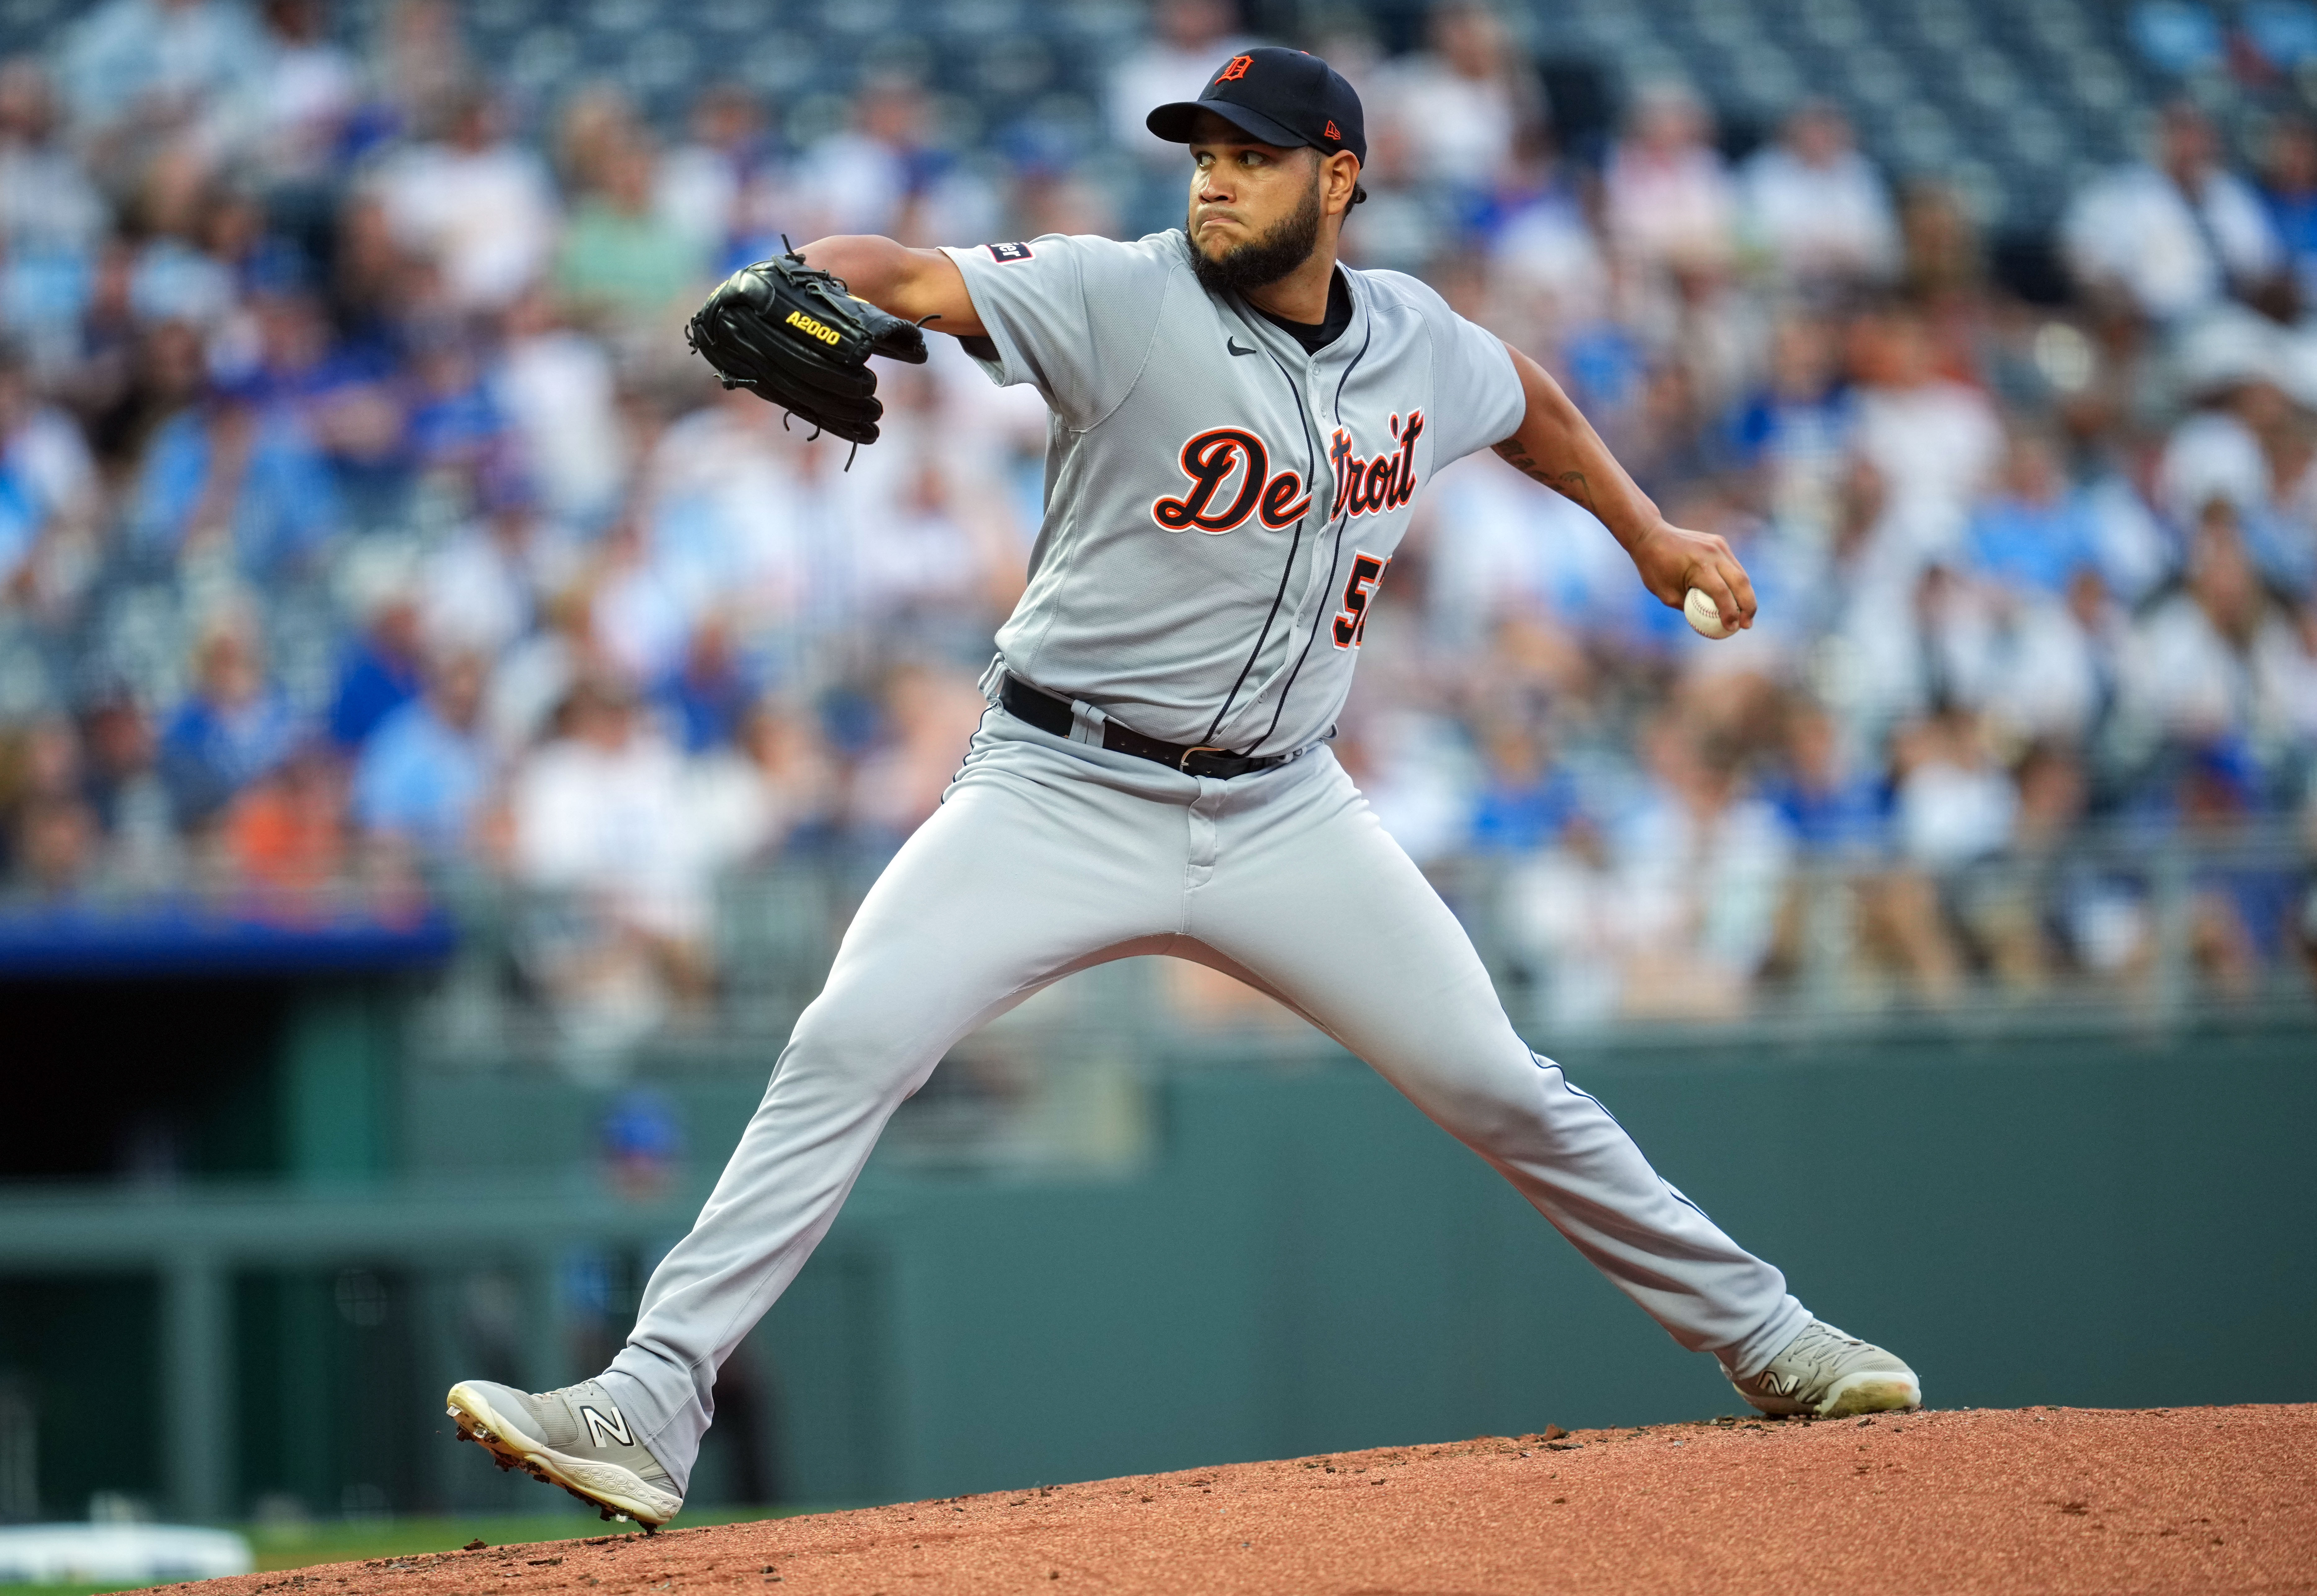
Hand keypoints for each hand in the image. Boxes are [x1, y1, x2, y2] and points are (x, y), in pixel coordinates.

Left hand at [1626, 520, 1756, 632]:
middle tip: (1747, 625)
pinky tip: (1736, 598)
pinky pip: (1733, 566)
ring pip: (1741, 574)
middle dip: (1748, 606)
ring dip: (1746, 596)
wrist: (1651, 536)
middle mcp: (1713, 553)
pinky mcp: (1719, 542)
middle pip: (1741, 582)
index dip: (1730, 612)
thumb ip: (1689, 607)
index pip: (1722, 592)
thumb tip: (1709, 621)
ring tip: (1746, 615)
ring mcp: (1718, 545)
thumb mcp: (1666, 595)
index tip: (1732, 628)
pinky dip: (1737, 583)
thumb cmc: (1654, 568)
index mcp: (1698, 565)